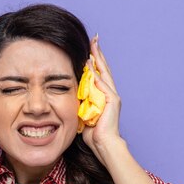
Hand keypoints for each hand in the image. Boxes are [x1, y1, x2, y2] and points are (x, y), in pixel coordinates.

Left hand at [80, 35, 123, 163]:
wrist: (103, 144)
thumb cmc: (93, 134)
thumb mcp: (83, 113)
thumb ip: (80, 102)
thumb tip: (70, 95)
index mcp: (103, 96)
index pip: (98, 74)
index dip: (94, 61)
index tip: (88, 48)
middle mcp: (110, 93)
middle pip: (103, 69)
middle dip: (98, 53)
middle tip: (94, 38)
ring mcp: (113, 96)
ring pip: (104, 73)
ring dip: (98, 58)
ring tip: (93, 45)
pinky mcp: (113, 100)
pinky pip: (103, 84)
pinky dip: (97, 74)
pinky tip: (91, 64)